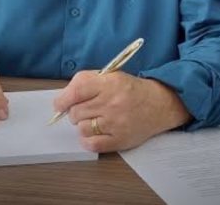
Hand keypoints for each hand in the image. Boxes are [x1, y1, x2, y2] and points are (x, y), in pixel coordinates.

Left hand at [53, 71, 190, 152]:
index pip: (76, 92)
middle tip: (85, 110)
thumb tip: (63, 98)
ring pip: (82, 129)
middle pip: (76, 112)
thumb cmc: (131, 89)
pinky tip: (93, 134)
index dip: (62, 100)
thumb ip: (86, 81)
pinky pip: (92, 145)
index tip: (60, 104)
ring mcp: (116, 123)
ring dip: (83, 125)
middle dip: (75, 112)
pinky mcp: (120, 140)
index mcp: (109, 83)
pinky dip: (87, 141)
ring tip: (94, 120)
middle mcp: (112, 103)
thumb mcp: (111, 75)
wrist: (159, 104)